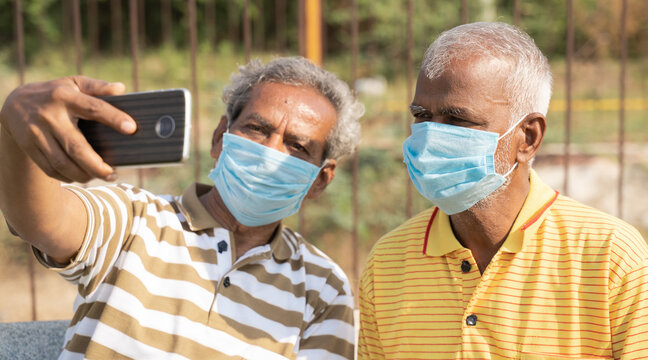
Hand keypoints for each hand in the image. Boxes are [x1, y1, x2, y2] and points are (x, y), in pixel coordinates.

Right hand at [0, 76, 135, 182]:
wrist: (15, 103)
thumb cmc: (56, 93)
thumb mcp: (74, 83)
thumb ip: (97, 87)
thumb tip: (120, 89)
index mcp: (65, 96)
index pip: (93, 107)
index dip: (113, 118)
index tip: (131, 128)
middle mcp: (50, 115)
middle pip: (76, 147)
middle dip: (97, 166)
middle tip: (112, 173)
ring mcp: (37, 132)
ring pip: (62, 163)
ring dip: (83, 175)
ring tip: (100, 176)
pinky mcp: (29, 146)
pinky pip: (50, 169)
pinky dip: (67, 177)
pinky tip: (80, 176)